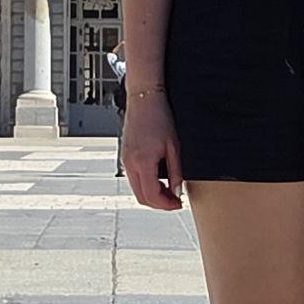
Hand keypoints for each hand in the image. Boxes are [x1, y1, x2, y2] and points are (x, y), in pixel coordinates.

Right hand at [120, 95, 185, 210]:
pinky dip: (145, 184)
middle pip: (141, 197)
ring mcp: (125, 159)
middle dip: (159, 204)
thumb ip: (175, 172)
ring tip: (168, 190)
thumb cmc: (160, 117)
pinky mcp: (125, 155)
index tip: (178, 204)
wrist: (144, 99)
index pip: (152, 196)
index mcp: (143, 162)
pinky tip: (158, 179)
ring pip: (136, 189)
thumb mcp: (174, 146)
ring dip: (152, 194)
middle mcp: (130, 163)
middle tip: (174, 201)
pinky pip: (133, 178)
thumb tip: (177, 191)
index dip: (167, 205)